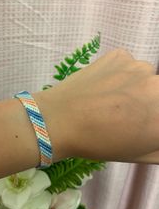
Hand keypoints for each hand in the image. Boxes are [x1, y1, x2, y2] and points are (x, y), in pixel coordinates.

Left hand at [34, 48, 158, 163]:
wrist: (59, 120)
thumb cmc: (98, 143)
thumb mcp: (138, 153)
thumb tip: (157, 129)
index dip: (152, 118)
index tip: (143, 121)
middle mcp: (158, 87)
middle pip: (158, 93)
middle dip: (150, 104)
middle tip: (128, 112)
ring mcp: (139, 67)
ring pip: (146, 77)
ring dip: (137, 87)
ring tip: (112, 100)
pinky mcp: (120, 55)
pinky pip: (128, 65)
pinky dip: (121, 75)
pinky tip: (103, 87)